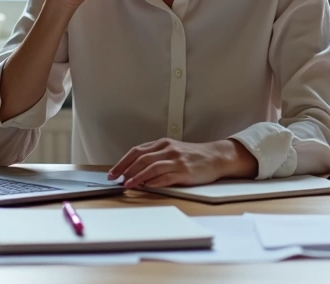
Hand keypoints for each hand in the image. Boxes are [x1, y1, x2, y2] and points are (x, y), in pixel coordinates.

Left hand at [107, 138, 257, 188]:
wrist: (216, 156)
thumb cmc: (193, 156)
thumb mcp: (172, 150)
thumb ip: (156, 156)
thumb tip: (134, 169)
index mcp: (162, 143)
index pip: (136, 151)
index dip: (123, 162)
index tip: (113, 172)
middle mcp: (168, 149)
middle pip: (141, 158)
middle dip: (125, 170)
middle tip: (115, 179)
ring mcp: (176, 160)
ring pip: (151, 167)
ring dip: (137, 177)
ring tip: (127, 185)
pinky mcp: (184, 171)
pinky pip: (166, 177)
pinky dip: (154, 182)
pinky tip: (146, 187)